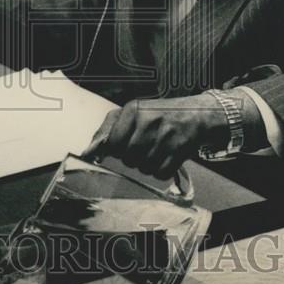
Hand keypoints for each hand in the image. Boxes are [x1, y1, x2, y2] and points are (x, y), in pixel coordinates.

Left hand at [82, 95, 229, 179]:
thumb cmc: (158, 115)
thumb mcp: (132, 113)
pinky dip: (161, 171)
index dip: (118, 149)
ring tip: (156, 150)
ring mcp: (166, 136)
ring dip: (147, 164)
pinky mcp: (179, 150)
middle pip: (128, 157)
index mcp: (133, 109)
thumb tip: (88, 153)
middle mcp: (149, 121)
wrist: (196, 114)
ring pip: (144, 168)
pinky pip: (160, 174)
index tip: (126, 144)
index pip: (114, 143)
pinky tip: (165, 157)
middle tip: (144, 146)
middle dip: (133, 157)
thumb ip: (107, 130)